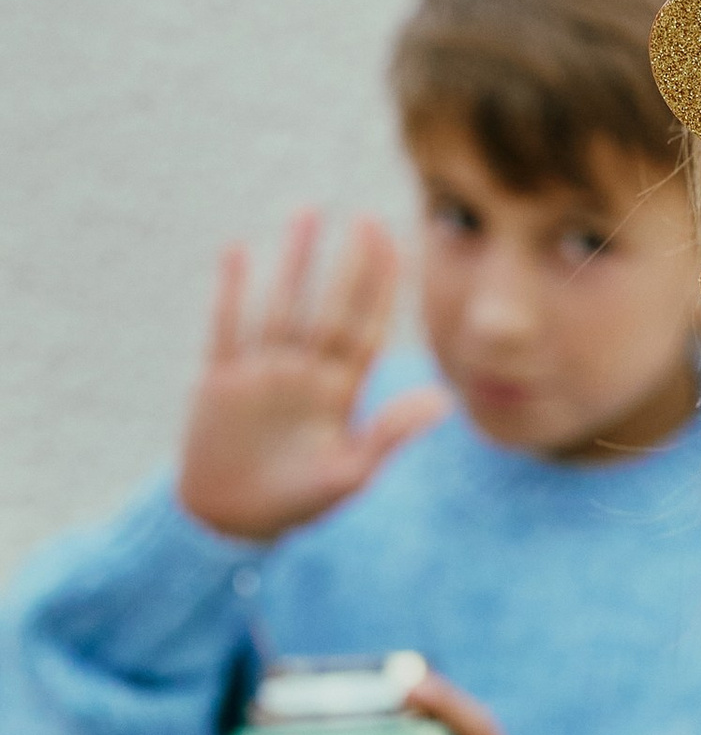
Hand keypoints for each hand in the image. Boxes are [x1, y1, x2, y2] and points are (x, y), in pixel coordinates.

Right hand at [176, 214, 447, 544]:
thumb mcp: (349, 474)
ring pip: (281, 304)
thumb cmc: (296, 502)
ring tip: (308, 213)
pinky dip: (230, 292)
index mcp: (339, 392)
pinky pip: (226, 327)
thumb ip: (390, 434)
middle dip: (348, 264)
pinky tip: (236, 251)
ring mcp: (262, 371)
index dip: (383, 288)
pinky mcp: (221, 380)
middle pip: (329, 306)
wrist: (232, 521)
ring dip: (294, 262)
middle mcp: (304, 372)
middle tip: (366, 218)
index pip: (366, 328)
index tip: (400, 245)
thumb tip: (444, 401)